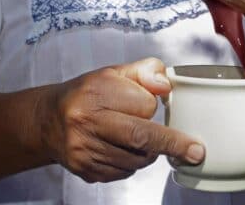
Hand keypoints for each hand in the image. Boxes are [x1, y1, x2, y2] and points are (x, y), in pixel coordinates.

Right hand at [40, 58, 204, 182]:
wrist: (48, 121)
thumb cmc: (88, 94)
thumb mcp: (114, 72)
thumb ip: (145, 71)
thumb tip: (166, 85)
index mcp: (96, 93)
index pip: (143, 104)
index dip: (150, 105)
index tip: (150, 102)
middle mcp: (87, 122)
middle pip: (140, 137)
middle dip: (173, 144)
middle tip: (196, 151)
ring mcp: (84, 150)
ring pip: (136, 159)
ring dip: (148, 152)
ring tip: (138, 137)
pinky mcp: (86, 170)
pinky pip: (124, 172)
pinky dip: (132, 163)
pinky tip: (122, 149)